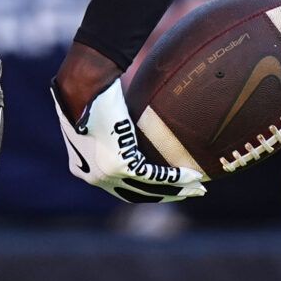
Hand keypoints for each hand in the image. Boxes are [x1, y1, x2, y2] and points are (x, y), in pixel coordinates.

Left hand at [51, 79, 206, 202]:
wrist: (83, 85)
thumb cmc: (89, 93)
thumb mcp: (96, 121)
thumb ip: (110, 135)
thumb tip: (130, 131)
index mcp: (83, 169)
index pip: (118, 187)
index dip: (144, 190)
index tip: (164, 188)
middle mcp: (93, 176)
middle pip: (135, 194)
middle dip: (165, 195)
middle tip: (188, 192)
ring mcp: (106, 173)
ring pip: (148, 189)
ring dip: (176, 190)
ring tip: (197, 188)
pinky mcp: (119, 165)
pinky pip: (153, 175)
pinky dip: (175, 177)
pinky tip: (192, 176)